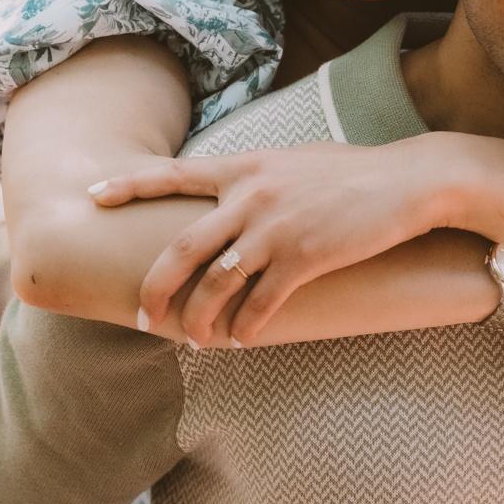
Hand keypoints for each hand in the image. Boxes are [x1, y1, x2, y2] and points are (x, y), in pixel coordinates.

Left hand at [90, 141, 434, 341]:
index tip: (93, 197)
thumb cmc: (357, 175)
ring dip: (200, 320)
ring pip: (217, 283)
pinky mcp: (306, 257)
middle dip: (156, 288)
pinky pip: (261, 303)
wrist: (411, 181)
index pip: (174, 174)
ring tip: (196, 341)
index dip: (129, 186)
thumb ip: (259, 179)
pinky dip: (247, 327)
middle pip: (182, 247)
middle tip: (142, 316)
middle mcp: (252, 195)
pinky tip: (243, 341)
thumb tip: (233, 201)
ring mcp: (277, 227)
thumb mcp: (296, 162)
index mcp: (246, 166)